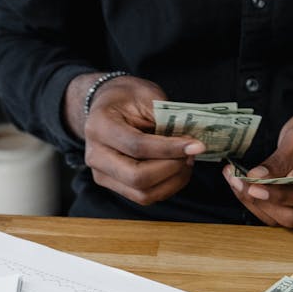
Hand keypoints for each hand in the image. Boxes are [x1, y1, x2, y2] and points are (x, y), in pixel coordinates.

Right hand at [65, 75, 205, 206]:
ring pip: (143, 194)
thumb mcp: (146, 95)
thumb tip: (189, 143)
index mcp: (100, 126)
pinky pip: (144, 196)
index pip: (137, 146)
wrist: (106, 105)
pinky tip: (177, 169)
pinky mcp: (114, 185)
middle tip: (192, 152)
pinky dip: (167, 186)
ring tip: (187, 160)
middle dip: (172, 167)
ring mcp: (102, 174)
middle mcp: (95, 155)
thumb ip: (165, 117)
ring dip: (173, 180)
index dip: (170, 148)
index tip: (197, 145)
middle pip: (137, 177)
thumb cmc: (127, 97)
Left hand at [223, 109, 292, 229]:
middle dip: (262, 201)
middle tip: (236, 180)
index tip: (252, 184)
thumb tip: (256, 177)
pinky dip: (261, 205)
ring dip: (256, 204)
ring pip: (284, 221)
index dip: (279, 194)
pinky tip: (245, 187)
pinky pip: (281, 218)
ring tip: (235, 180)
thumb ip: (280, 158)